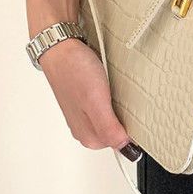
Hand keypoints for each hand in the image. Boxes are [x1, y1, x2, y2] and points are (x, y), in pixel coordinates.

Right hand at [37, 37, 135, 155]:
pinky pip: (109, 106)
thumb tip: (124, 145)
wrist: (61, 48)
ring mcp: (86, 116)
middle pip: (119, 132)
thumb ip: (108, 128)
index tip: (131, 114)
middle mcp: (86, 129)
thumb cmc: (74, 71)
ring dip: (120, 106)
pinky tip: (110, 87)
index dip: (131, 128)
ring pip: (114, 118)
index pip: (122, 144)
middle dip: (125, 117)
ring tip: (114, 90)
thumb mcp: (95, 102)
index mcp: (88, 136)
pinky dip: (113, 97)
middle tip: (120, 98)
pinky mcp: (88, 103)